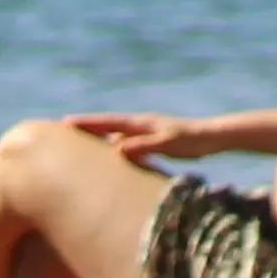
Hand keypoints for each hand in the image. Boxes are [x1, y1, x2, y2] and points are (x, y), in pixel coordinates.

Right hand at [68, 111, 200, 167]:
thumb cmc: (191, 140)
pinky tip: (114, 155)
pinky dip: (115, 146)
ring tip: (82, 141)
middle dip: (87, 126)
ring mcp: (146, 132)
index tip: (66, 122)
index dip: (87, 123)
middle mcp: (140, 125)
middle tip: (64, 127)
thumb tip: (118, 148)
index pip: (107, 122)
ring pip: (116, 133)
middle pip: (107, 125)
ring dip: (99, 136)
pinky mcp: (153, 141)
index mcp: (140, 123)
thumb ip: (144, 146)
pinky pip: (128, 143)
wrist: (212, 136)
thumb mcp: (168, 143)